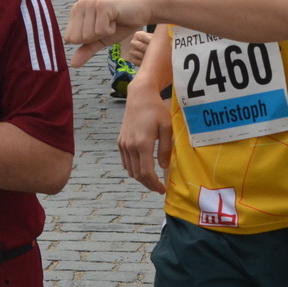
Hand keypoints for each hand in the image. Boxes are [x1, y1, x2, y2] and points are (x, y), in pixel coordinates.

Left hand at [67, 0, 156, 65]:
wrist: (143, 11)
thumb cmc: (122, 24)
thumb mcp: (101, 40)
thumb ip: (86, 50)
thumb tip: (73, 64)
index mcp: (76, 10)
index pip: (69, 39)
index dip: (88, 40)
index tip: (100, 29)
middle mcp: (80, 4)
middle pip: (77, 38)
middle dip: (96, 37)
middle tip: (107, 25)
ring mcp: (91, 3)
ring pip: (88, 35)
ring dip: (105, 33)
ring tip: (112, 21)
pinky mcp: (102, 6)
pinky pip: (101, 31)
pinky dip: (111, 30)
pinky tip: (117, 19)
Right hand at [118, 78, 172, 193]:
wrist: (140, 96)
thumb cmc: (157, 110)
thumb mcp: (167, 127)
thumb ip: (166, 149)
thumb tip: (164, 167)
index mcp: (142, 144)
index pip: (146, 172)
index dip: (154, 184)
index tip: (162, 189)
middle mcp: (130, 146)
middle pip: (137, 174)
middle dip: (148, 184)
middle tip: (158, 188)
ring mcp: (123, 144)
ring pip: (130, 170)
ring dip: (140, 178)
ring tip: (152, 180)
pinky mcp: (120, 141)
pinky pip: (125, 162)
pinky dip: (133, 169)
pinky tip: (142, 169)